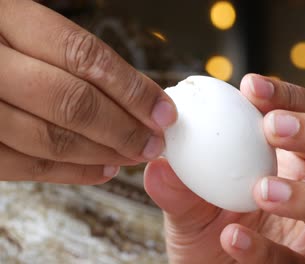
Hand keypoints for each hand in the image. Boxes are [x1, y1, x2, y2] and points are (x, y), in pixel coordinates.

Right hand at [0, 0, 176, 183]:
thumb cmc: (0, 46)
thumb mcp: (25, 29)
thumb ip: (74, 58)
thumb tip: (142, 95)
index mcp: (8, 20)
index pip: (84, 56)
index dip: (132, 89)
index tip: (163, 112)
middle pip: (72, 102)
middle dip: (124, 128)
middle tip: (153, 142)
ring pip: (50, 139)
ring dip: (104, 153)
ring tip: (134, 155)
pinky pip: (25, 167)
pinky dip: (71, 173)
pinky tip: (102, 169)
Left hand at [144, 74, 304, 262]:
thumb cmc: (207, 235)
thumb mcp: (189, 209)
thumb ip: (179, 187)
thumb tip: (158, 162)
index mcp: (300, 163)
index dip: (292, 97)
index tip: (250, 86)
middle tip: (272, 128)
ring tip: (262, 190)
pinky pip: (302, 263)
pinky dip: (267, 250)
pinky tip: (232, 237)